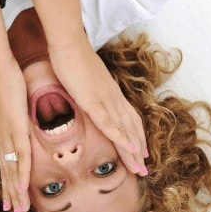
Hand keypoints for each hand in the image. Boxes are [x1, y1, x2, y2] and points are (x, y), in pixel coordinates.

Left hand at [0, 59, 31, 211]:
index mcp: (1, 137)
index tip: (10, 199)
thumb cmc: (1, 86)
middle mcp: (2, 141)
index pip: (5, 165)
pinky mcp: (17, 132)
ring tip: (19, 210)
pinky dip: (22, 174)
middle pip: (7, 174)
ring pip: (13, 171)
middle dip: (11, 195)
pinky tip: (22, 189)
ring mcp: (9, 138)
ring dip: (17, 192)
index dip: (8, 184)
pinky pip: (21, 157)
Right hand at [48, 39, 148, 175]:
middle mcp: (113, 97)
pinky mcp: (93, 101)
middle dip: (138, 150)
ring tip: (139, 168)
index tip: (139, 152)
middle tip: (143, 169)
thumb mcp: (82, 79)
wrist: (67, 43)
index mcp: (110, 92)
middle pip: (131, 127)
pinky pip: (109, 123)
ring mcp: (105, 99)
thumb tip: (84, 97)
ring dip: (133, 150)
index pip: (127, 118)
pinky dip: (121, 137)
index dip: (134, 136)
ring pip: (124, 129)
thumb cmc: (71, 58)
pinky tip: (128, 149)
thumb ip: (86, 90)